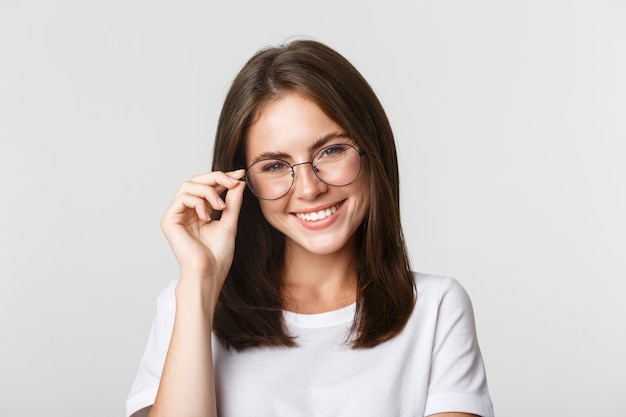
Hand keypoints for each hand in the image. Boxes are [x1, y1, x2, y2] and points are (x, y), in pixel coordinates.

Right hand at [160, 169, 245, 286]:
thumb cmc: (218, 255)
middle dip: (217, 178)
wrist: (209, 273)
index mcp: (198, 212)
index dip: (223, 177)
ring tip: (220, 206)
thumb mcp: (230, 222)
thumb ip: (232, 202)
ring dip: (209, 191)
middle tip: (233, 182)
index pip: (207, 186)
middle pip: (196, 181)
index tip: (240, 174)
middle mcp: (185, 211)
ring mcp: (176, 215)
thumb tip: (238, 182)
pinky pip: (182, 198)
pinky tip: (207, 216)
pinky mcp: (169, 221)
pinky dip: (198, 202)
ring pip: (188, 185)